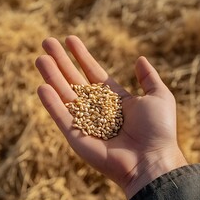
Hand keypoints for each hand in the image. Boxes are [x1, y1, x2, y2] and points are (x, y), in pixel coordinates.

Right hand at [36, 36, 187, 198]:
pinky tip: (42, 86)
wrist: (151, 161)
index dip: (81, 56)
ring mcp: (85, 122)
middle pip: (74, 80)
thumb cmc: (159, 130)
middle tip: (47, 42)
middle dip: (60, 61)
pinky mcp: (76, 137)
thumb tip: (139, 59)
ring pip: (64, 95)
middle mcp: (97, 109)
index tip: (70, 39)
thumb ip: (149, 78)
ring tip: (40, 58)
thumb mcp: (159, 97)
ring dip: (51, 76)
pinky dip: (51, 103)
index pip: (93, 72)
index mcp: (115, 99)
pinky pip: (61, 117)